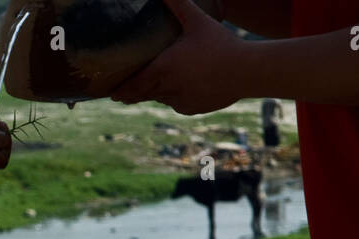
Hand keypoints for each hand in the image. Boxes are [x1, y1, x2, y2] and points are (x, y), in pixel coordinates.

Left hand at [111, 0, 247, 114]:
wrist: (246, 71)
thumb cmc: (220, 44)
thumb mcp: (197, 21)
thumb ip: (179, 5)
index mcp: (163, 69)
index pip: (134, 85)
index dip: (121, 91)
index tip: (112, 95)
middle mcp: (168, 89)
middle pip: (145, 94)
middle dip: (135, 94)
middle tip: (124, 94)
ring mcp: (181, 101)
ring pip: (162, 99)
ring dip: (158, 93)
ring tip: (158, 86)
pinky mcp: (193, 109)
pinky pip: (179, 104)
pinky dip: (177, 97)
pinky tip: (184, 88)